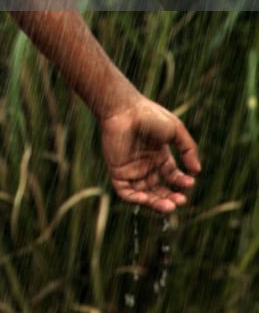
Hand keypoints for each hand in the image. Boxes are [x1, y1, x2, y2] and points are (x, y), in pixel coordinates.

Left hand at [100, 98, 200, 212]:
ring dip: (157, 204)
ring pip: (145, 194)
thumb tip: (197, 171)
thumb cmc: (149, 115)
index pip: (171, 177)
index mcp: (158, 155)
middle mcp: (145, 164)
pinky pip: (126, 192)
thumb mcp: (176, 130)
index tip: (190, 182)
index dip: (181, 182)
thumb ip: (188, 149)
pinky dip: (136, 199)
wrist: (124, 109)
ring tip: (170, 206)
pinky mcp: (117, 171)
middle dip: (171, 198)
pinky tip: (148, 199)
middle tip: (181, 201)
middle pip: (159, 190)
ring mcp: (131, 169)